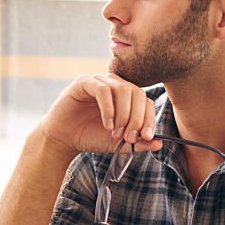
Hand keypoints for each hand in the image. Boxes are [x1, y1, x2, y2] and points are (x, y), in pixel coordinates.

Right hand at [38, 73, 162, 157]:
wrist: (63, 139)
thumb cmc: (90, 137)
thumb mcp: (119, 144)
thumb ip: (138, 143)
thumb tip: (161, 143)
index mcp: (126, 97)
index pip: (146, 101)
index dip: (149, 119)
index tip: (147, 137)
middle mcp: (115, 85)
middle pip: (137, 93)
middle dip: (136, 118)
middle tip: (129, 138)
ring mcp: (99, 81)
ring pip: (123, 89)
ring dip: (123, 114)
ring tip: (115, 132)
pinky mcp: (84, 82)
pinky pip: (103, 90)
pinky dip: (109, 109)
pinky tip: (107, 125)